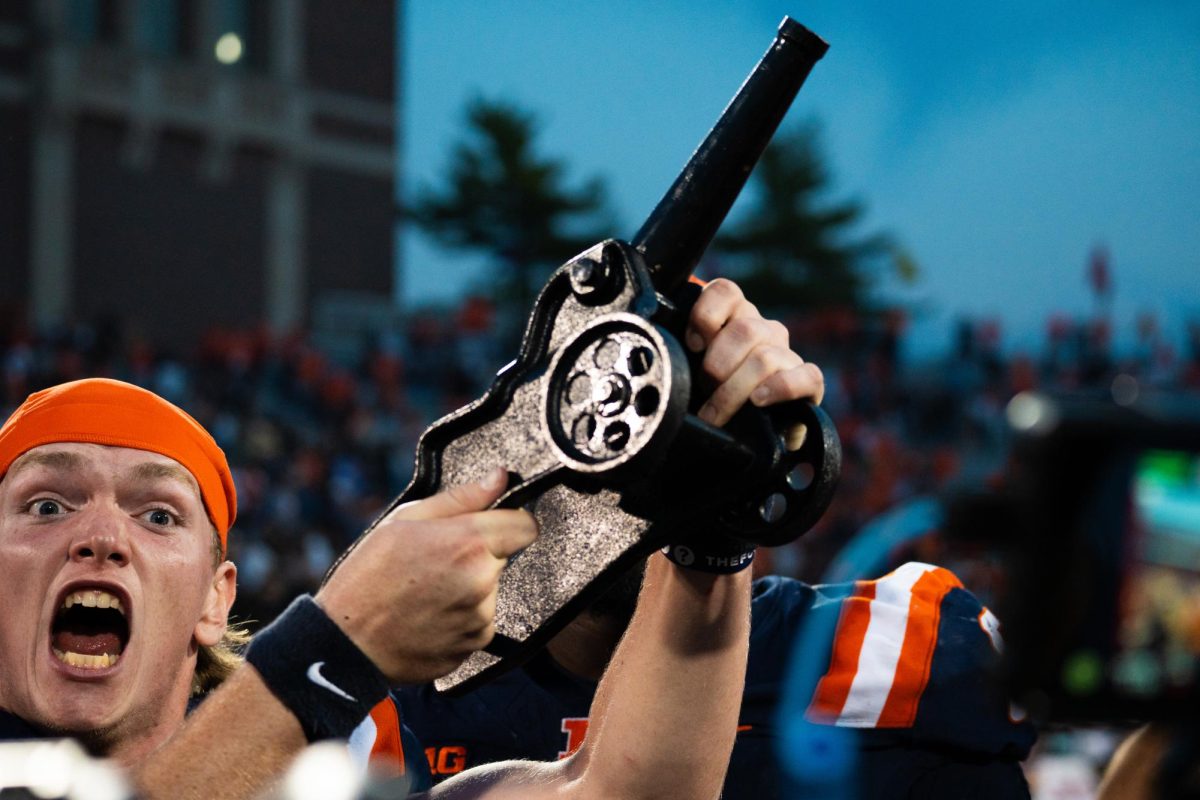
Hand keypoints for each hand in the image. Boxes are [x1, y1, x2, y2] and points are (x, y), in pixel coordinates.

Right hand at [315, 468, 536, 683]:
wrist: (346, 643)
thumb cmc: (368, 578)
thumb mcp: (405, 520)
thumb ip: (462, 497)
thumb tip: (499, 478)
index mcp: (468, 544)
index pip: (526, 526)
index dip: (509, 522)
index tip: (490, 525)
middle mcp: (482, 582)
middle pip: (503, 557)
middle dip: (478, 556)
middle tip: (435, 561)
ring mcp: (480, 618)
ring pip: (490, 591)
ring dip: (469, 588)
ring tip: (425, 592)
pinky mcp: (474, 645)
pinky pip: (479, 621)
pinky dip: (461, 617)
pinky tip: (428, 614)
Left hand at [685, 278, 824, 425]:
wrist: (741, 435)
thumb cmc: (707, 397)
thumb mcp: (689, 369)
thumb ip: (683, 349)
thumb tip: (664, 347)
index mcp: (735, 316)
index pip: (726, 291)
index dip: (705, 315)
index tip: (692, 345)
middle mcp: (764, 330)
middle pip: (745, 330)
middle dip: (717, 366)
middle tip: (704, 390)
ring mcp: (788, 355)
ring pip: (766, 358)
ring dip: (735, 390)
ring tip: (717, 413)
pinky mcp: (808, 382)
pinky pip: (806, 376)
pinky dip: (780, 388)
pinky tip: (758, 401)